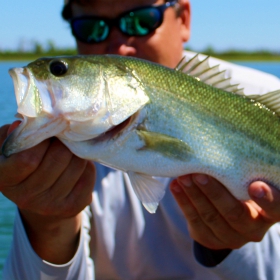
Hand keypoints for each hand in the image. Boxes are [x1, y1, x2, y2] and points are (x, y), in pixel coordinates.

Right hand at [0, 123, 94, 262]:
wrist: (38, 197)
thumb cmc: (23, 163)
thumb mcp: (12, 148)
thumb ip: (16, 136)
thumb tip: (23, 124)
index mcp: (6, 179)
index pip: (28, 159)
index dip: (42, 140)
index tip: (47, 131)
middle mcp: (26, 197)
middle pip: (58, 158)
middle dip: (64, 141)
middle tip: (64, 135)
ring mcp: (50, 205)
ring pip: (77, 164)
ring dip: (77, 151)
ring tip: (71, 148)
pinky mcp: (73, 207)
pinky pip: (89, 175)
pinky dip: (87, 164)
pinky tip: (77, 163)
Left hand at [170, 174, 278, 249]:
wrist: (225, 213)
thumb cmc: (239, 188)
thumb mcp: (246, 181)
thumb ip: (241, 173)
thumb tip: (221, 147)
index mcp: (269, 213)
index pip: (276, 208)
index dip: (268, 199)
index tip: (255, 186)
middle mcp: (253, 229)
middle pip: (234, 213)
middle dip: (214, 193)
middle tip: (199, 175)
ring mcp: (231, 237)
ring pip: (210, 217)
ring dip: (194, 195)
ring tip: (183, 177)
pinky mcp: (210, 239)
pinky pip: (195, 221)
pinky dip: (183, 202)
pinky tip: (176, 187)